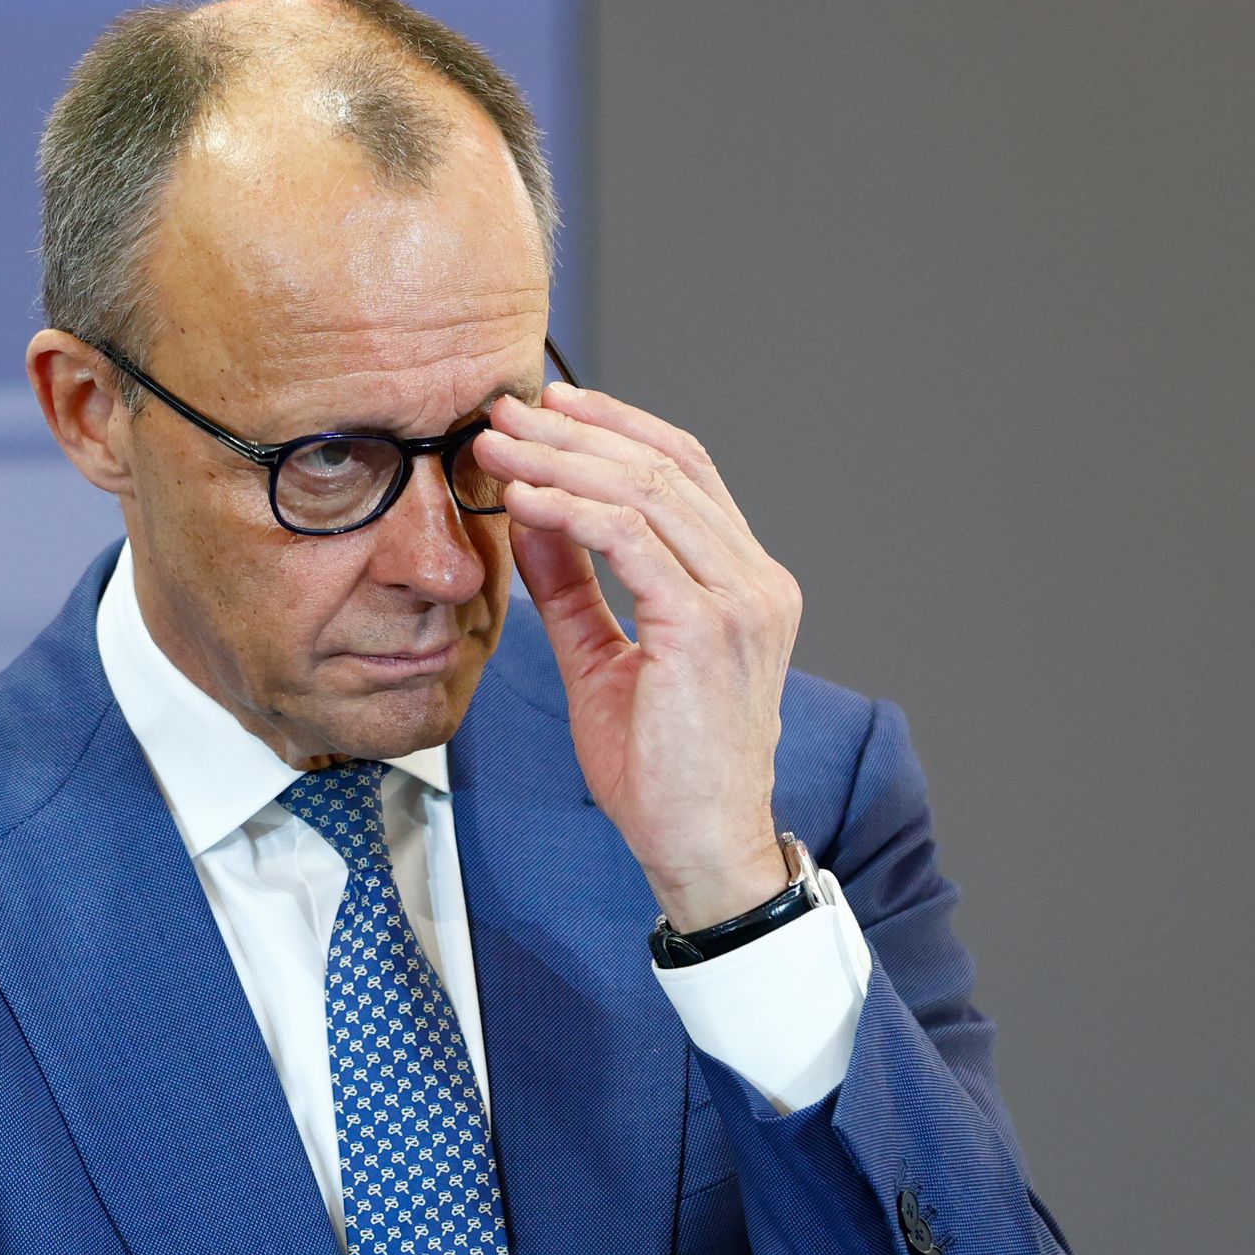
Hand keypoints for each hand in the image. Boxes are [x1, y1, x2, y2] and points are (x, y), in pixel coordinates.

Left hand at [473, 381, 802, 930]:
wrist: (698, 847)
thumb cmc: (663, 770)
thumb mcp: (604, 658)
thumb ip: (573, 586)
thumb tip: (532, 517)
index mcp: (746, 582)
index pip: (687, 471)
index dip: (619, 426)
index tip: (551, 406)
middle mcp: (756, 580)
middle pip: (665, 466)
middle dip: (576, 431)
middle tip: (504, 412)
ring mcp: (740, 601)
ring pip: (645, 491)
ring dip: (560, 460)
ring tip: (498, 446)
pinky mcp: (705, 627)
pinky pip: (627, 539)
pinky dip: (568, 509)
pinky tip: (521, 499)